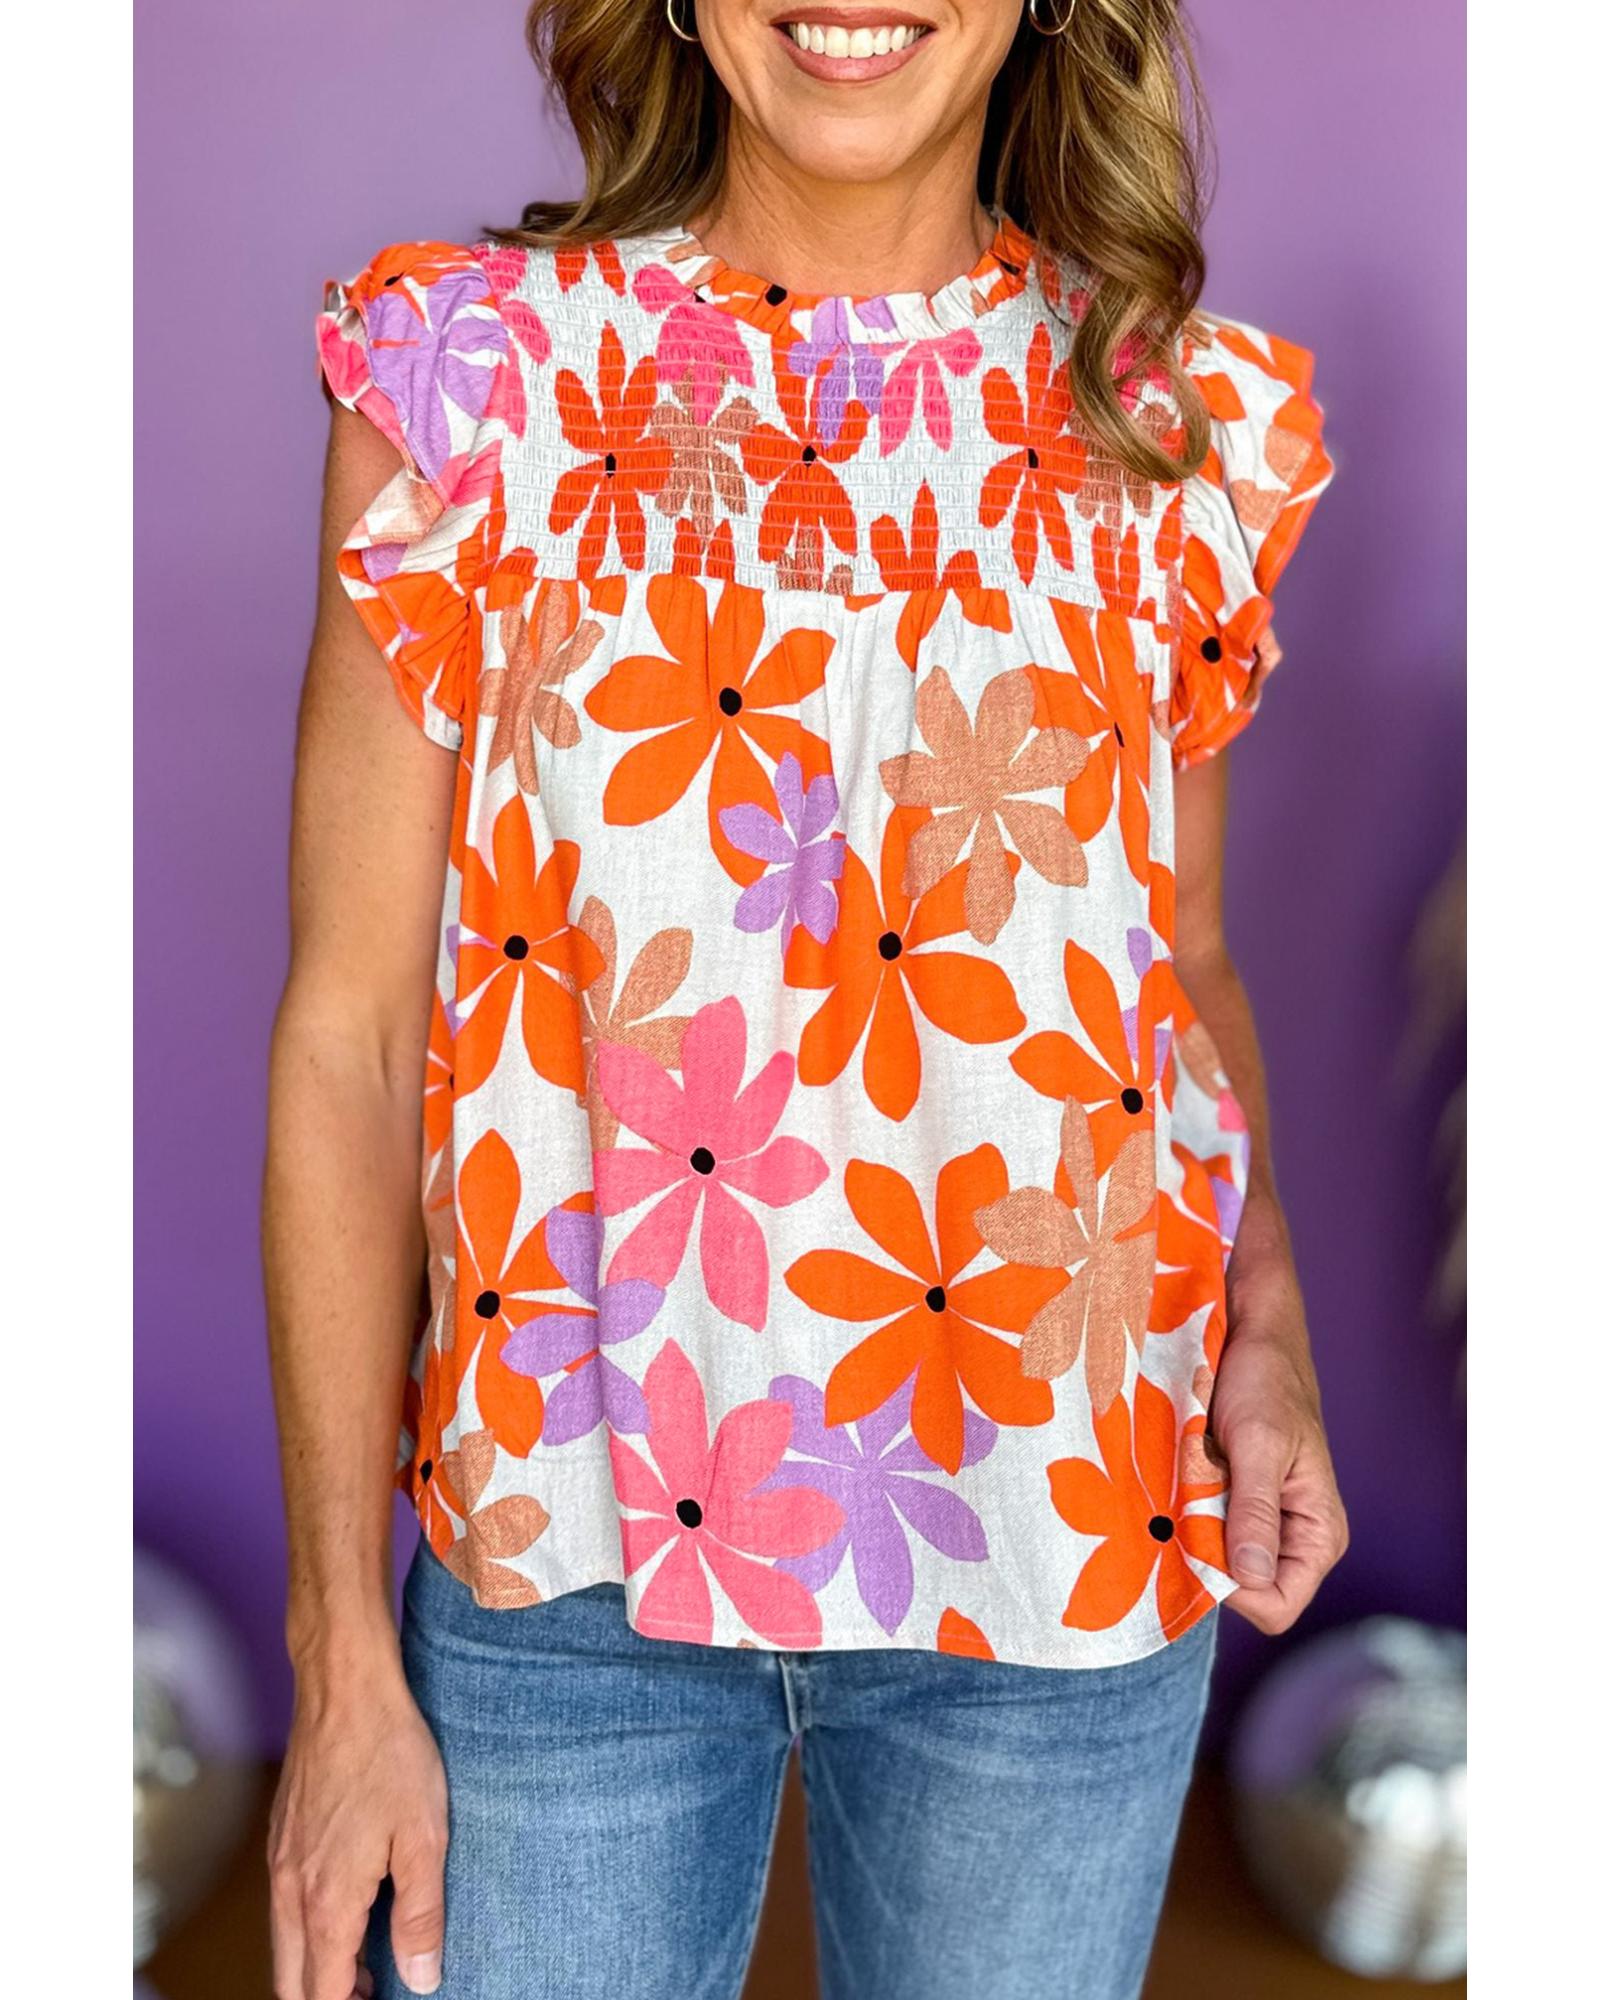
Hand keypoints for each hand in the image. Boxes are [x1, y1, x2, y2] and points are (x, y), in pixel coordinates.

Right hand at [268, 1645, 448, 1999]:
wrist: (344, 1688)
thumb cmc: (389, 1752)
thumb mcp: (425, 1835)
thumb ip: (421, 1914)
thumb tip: (422, 1977)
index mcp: (327, 1900)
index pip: (324, 1993)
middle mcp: (292, 1889)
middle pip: (294, 1980)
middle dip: (328, 1997)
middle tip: (374, 1993)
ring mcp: (280, 1862)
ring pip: (285, 1944)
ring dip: (319, 1965)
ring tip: (369, 1964)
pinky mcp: (281, 1837)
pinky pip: (284, 1906)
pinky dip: (309, 1928)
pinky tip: (348, 1909)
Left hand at [1208, 1253, 1348, 1635]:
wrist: (1250, 1333)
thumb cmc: (1266, 1380)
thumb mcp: (1259, 1443)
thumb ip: (1256, 1512)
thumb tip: (1250, 1579)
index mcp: (1318, 1534)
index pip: (1276, 1606)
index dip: (1234, 1589)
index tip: (1198, 1543)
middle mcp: (1290, 1538)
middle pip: (1240, 1589)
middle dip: (1205, 1558)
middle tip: (1183, 1506)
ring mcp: (1257, 1521)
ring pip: (1213, 1560)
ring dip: (1188, 1530)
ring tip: (1181, 1484)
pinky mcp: (1229, 1500)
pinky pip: (1199, 1529)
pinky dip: (1181, 1510)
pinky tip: (1174, 1478)